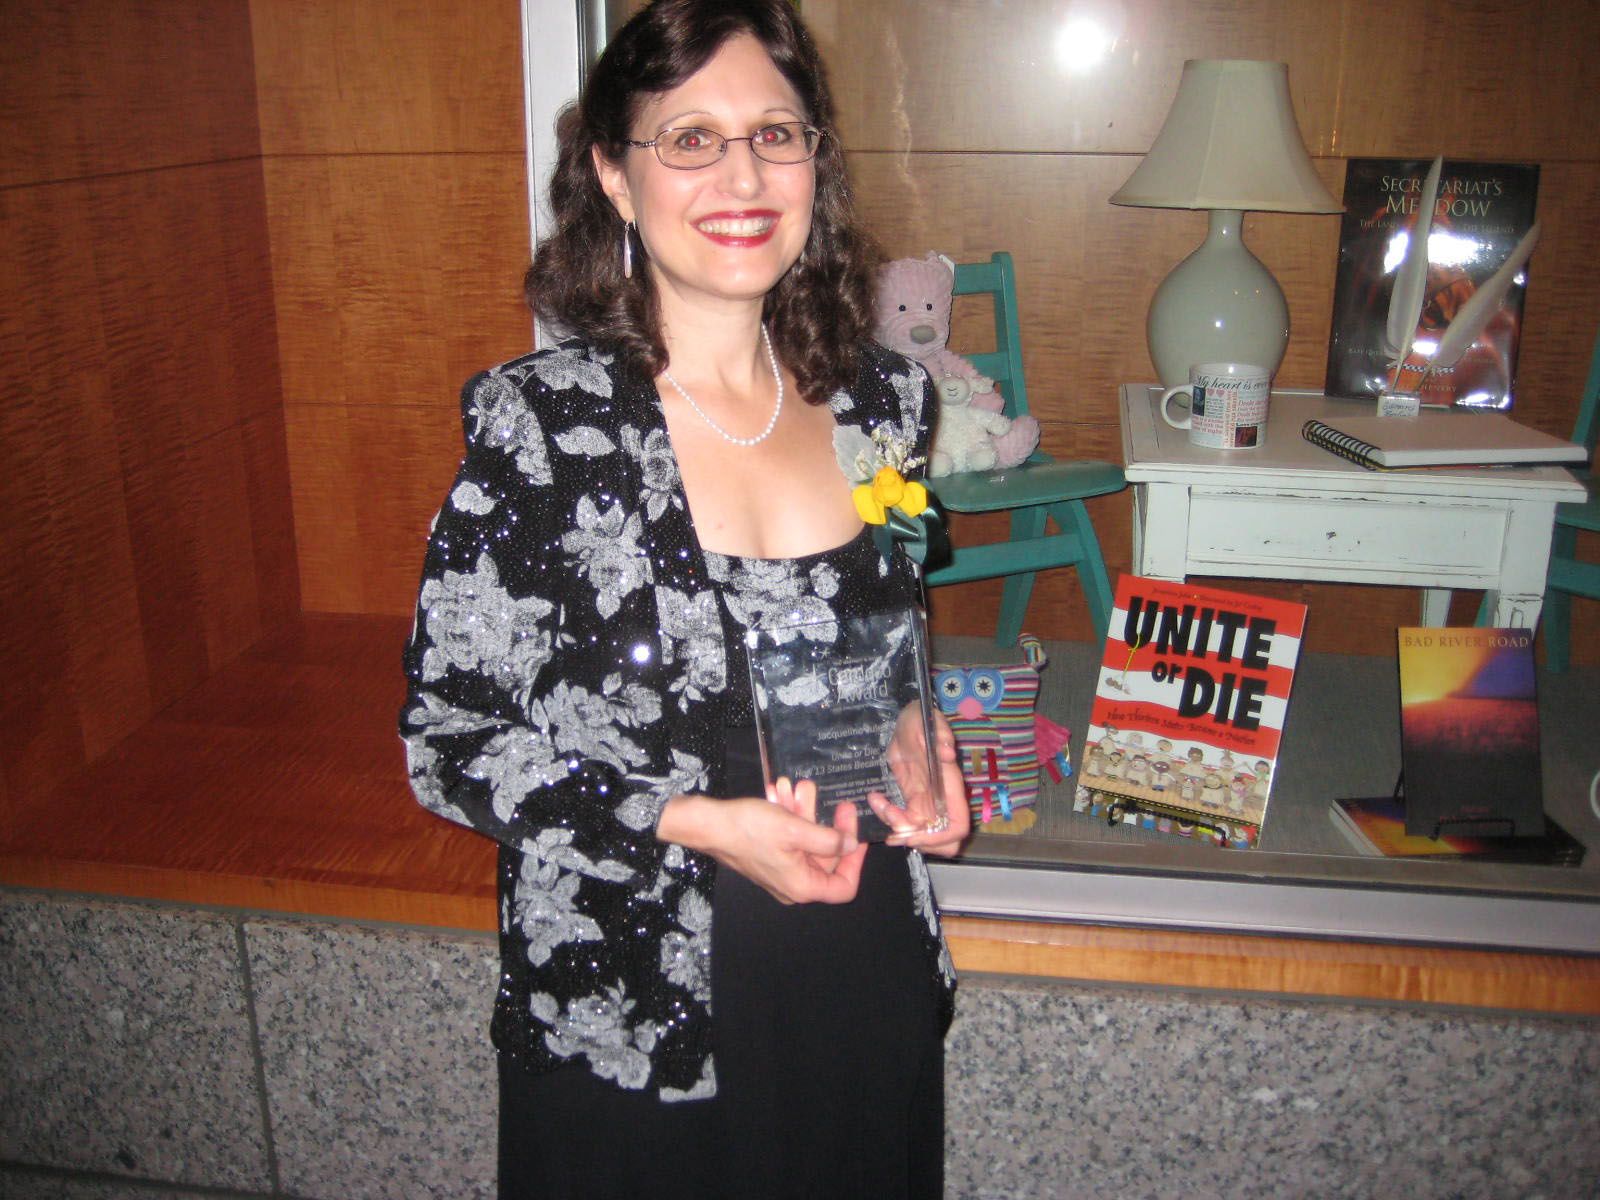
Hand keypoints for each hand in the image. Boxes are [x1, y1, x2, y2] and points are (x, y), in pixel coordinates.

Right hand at [657, 784, 866, 905]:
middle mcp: (793, 884)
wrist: (709, 824)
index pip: (844, 886)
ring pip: (806, 842)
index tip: (856, 835)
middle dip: (826, 824)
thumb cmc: (748, 829)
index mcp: (802, 886)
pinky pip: (789, 838)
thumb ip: (829, 840)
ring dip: (805, 814)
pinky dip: (790, 817)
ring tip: (799, 788)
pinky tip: (782, 793)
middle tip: (833, 801)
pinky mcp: (770, 856)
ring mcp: (780, 870)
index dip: (855, 861)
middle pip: (826, 858)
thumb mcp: (795, 829)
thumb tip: (850, 844)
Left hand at [870, 706, 969, 856]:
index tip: (912, 832)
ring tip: (883, 808)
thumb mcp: (925, 720)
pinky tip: (878, 801)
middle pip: (946, 841)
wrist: (905, 722)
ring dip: (902, 832)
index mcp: (949, 784)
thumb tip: (948, 754)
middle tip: (893, 828)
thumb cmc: (918, 719)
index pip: (957, 825)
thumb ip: (940, 733)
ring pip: (925, 836)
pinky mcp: (914, 801)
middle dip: (919, 841)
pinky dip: (891, 819)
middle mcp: (942, 798)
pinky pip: (907, 823)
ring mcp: (928, 802)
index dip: (939, 837)